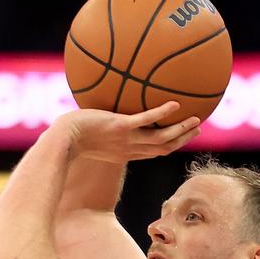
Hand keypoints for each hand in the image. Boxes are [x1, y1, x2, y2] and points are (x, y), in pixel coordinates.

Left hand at [52, 101, 200, 164]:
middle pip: (163, 148)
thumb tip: (101, 116)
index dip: (170, 146)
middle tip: (198, 129)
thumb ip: (100, 130)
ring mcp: (126, 139)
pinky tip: (175, 105)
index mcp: (124, 154)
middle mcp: (129, 150)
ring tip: (196, 120)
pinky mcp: (120, 127)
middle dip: (182, 140)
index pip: (152, 152)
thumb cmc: (69, 137)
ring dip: (180, 131)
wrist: (61, 140)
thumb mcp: (88, 137)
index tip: (182, 138)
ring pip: (161, 139)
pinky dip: (161, 113)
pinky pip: (146, 120)